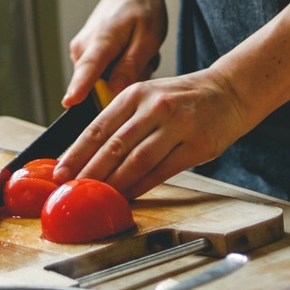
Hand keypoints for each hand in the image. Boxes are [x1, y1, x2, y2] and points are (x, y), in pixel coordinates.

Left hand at [53, 68, 251, 198]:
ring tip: (97, 198)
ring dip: (114, 183)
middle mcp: (154, 107)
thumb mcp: (148, 97)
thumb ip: (121, 121)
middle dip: (89, 173)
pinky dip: (141, 186)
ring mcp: (177, 126)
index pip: (98, 128)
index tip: (60, 172)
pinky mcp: (196, 145)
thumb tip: (87, 155)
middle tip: (72, 191)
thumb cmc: (181, 99)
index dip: (76, 153)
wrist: (229, 91)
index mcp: (135, 94)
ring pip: (137, 161)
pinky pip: (162, 171)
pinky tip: (128, 197)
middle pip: (114, 146)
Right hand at [62, 0, 166, 108]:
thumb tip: (114, 90)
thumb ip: (131, 66)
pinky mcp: (83, 57)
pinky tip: (129, 54)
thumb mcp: (149, 37)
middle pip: (99, 87)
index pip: (87, 69)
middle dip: (124, 83)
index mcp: (101, 40)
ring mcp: (80, 53)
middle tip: (143, 60)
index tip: (69, 103)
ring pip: (104, 83)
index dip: (79, 89)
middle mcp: (83, 49)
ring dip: (124, 75)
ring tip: (136, 53)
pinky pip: (103, 76)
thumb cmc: (141, 8)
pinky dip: (120, 69)